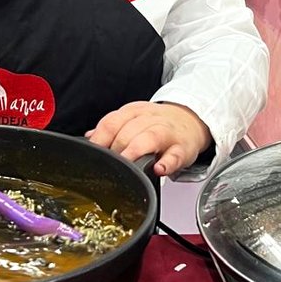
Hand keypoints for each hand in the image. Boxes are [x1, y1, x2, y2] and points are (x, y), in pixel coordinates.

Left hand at [85, 101, 210, 177]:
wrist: (191, 121)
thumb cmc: (158, 124)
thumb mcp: (133, 119)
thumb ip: (112, 129)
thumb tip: (89, 138)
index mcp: (134, 113)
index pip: (112, 122)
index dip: (100, 139)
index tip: (95, 153)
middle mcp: (150, 120)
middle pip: (128, 131)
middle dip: (117, 149)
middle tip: (111, 164)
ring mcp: (167, 134)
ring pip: (150, 138)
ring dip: (136, 152)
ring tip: (128, 164)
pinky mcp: (182, 149)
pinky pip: (175, 155)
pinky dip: (167, 163)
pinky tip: (159, 169)